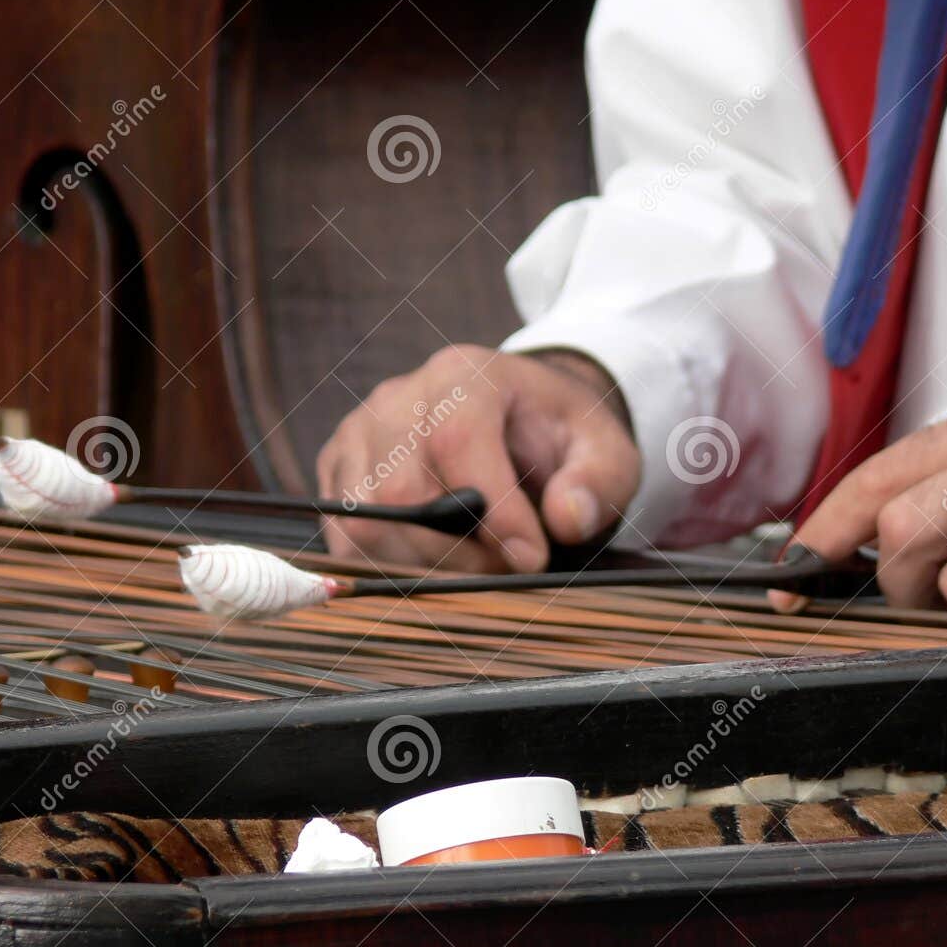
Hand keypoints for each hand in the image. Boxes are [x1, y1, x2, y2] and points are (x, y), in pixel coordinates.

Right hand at [317, 345, 638, 571]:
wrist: (521, 426)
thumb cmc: (561, 442)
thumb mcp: (606, 453)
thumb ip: (597, 483)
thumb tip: (566, 518)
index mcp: (466, 376)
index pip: (456, 440)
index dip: (490, 511)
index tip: (531, 557)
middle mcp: (400, 397)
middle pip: (400, 491)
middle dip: (458, 552)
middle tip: (506, 570)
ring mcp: (360, 432)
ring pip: (364, 522)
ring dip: (422, 566)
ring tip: (474, 567)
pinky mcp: (340, 468)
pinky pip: (342, 534)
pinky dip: (387, 564)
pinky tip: (435, 562)